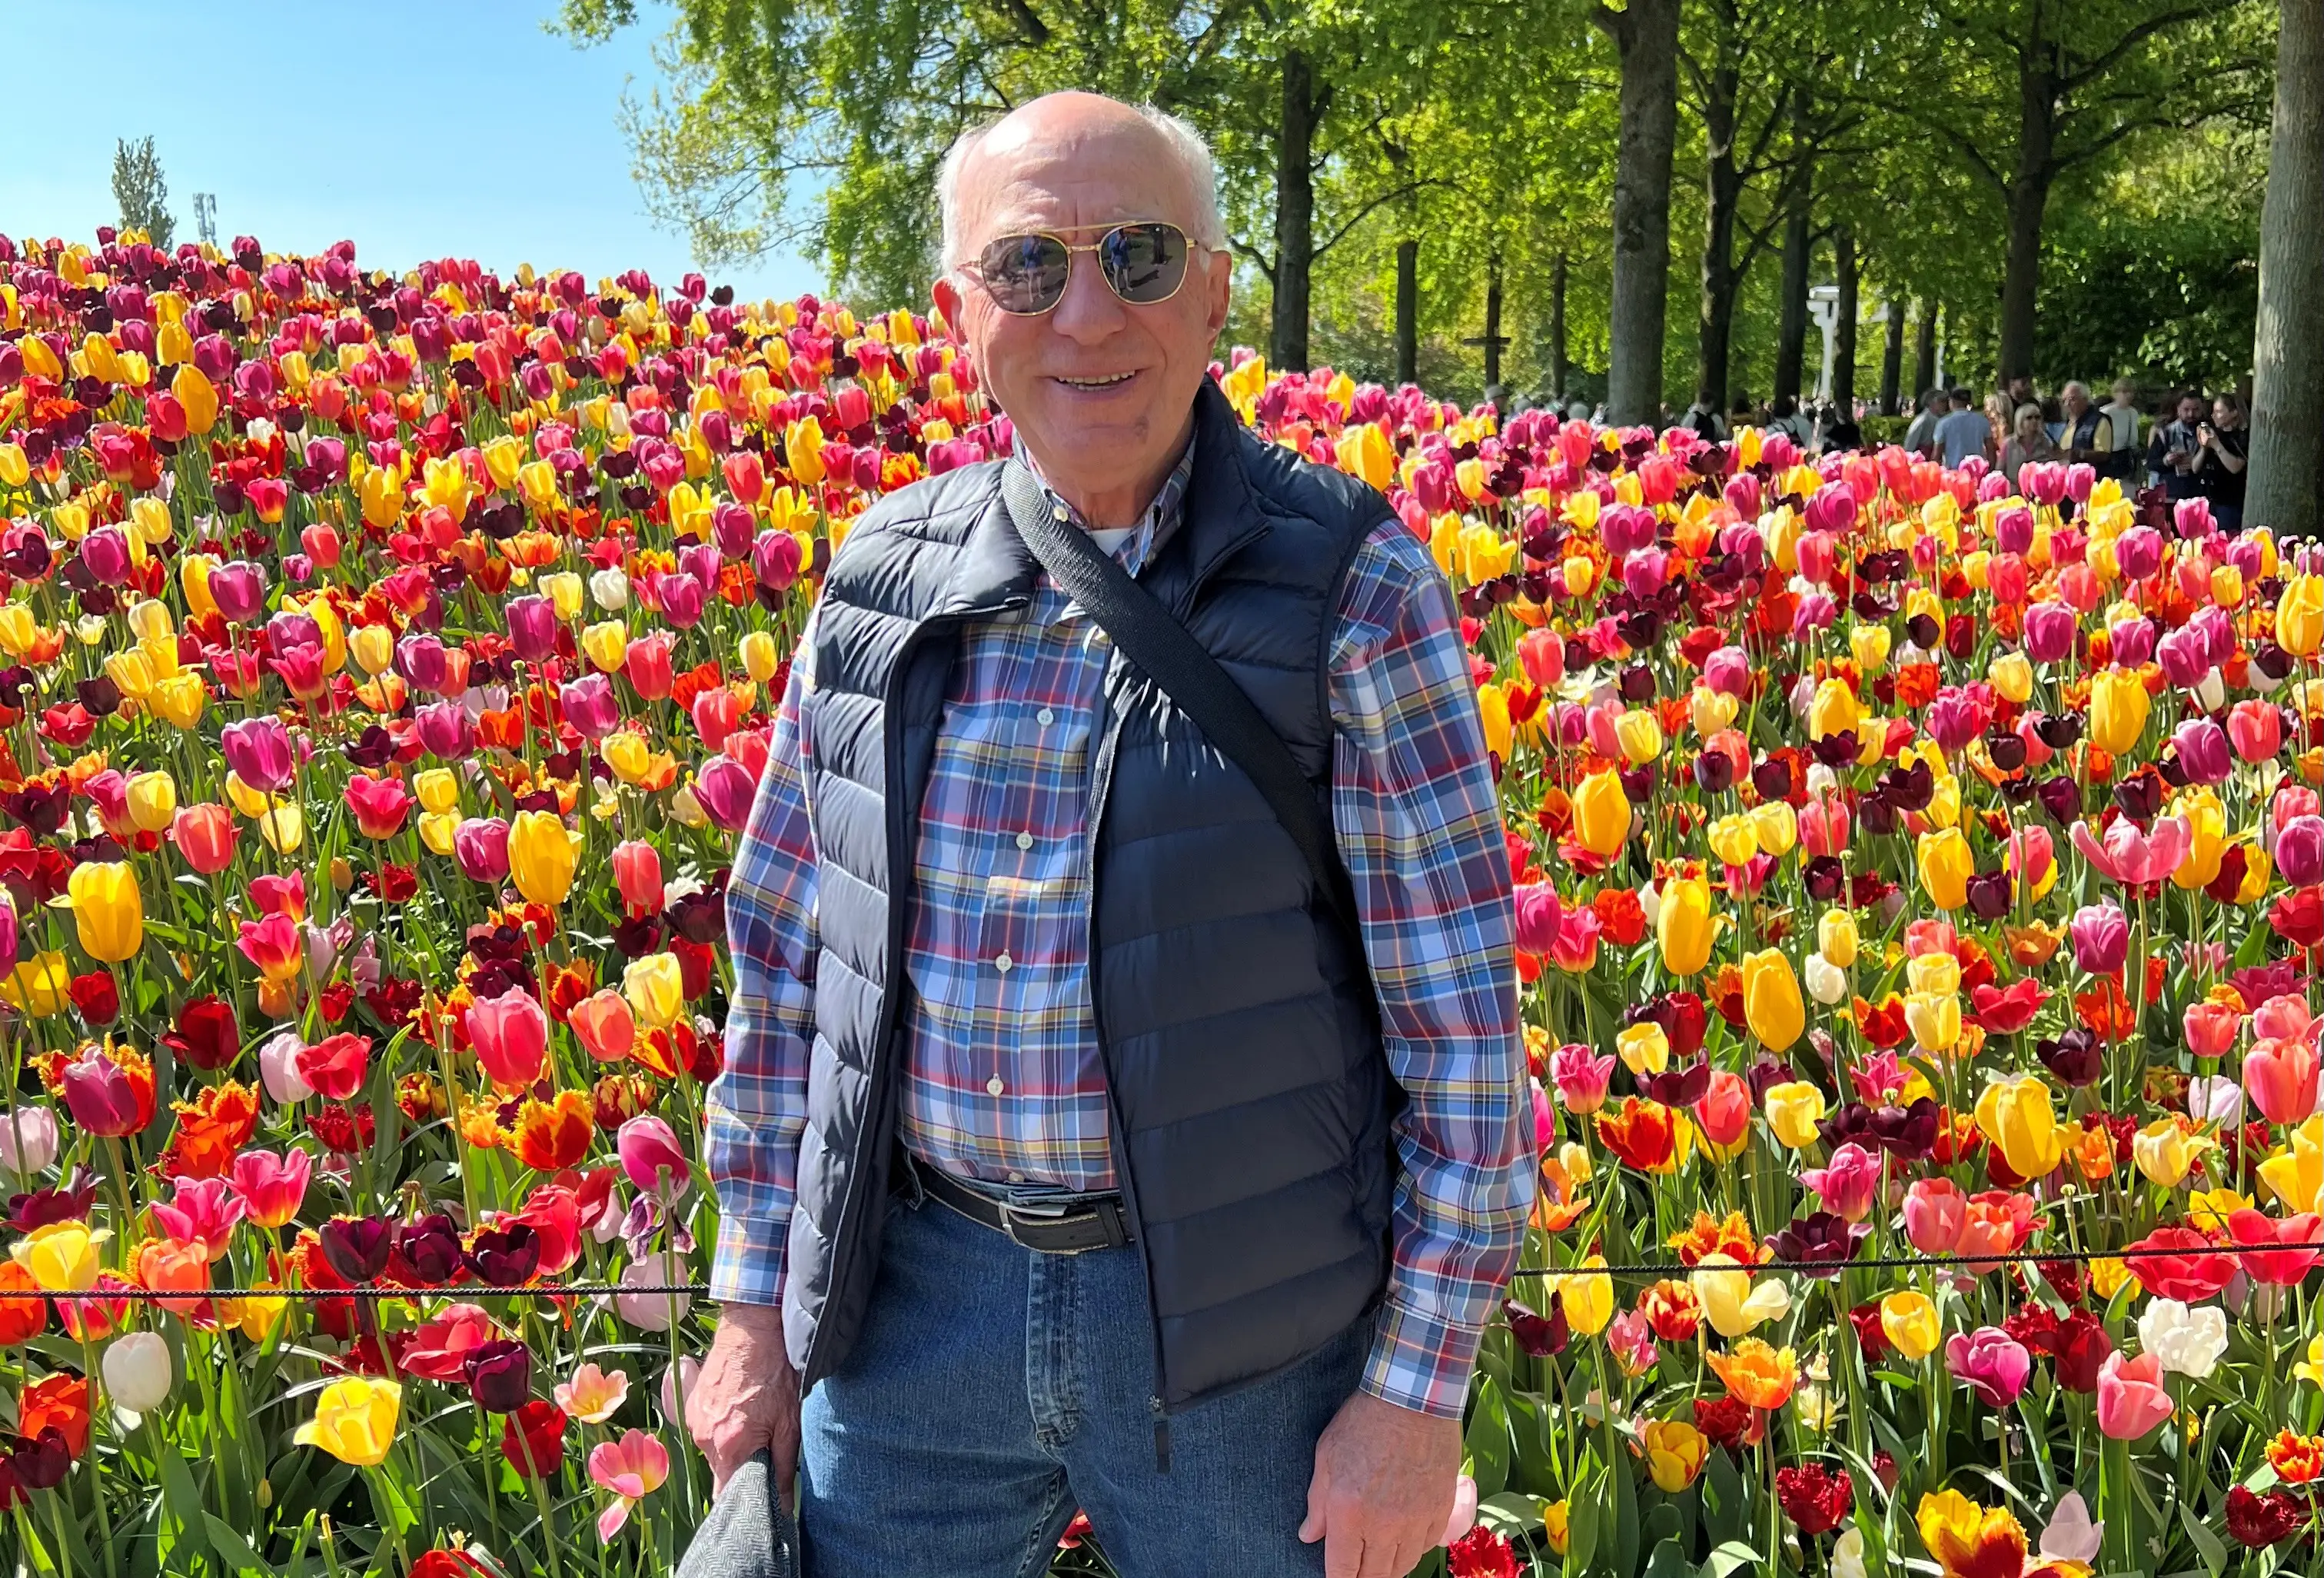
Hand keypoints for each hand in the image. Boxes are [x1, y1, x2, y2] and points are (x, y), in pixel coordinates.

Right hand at [686, 1302, 802, 1499]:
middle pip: (721, 1472)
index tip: (758, 1500)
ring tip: (756, 1421)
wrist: (752, 1327)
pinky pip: (707, 1429)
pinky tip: (742, 1407)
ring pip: (714, 1450)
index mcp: (728, 1448)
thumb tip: (782, 1507)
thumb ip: (783, 1469)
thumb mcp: (789, 1424)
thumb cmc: (775, 1373)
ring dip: (733, 1445)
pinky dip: (723, 1426)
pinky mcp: (691, 1404)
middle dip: (742, 1469)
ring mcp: (694, 1420)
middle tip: (766, 1452)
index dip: (741, 1501)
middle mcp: (704, 1438)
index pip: (725, 1496)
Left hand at [1298, 1390, 1464, 1577]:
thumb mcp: (1326, 1456)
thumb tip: (1309, 1535)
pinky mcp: (1440, 1510)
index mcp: (1349, 1512)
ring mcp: (1415, 1520)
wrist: (1412, 1399)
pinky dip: (1414, 1549)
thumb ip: (1317, 1503)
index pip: (1342, 1570)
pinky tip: (1404, 1540)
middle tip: (1357, 1571)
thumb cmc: (1363, 1422)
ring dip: (1388, 1568)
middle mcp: (1383, 1525)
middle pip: (1374, 1575)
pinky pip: (1426, 1546)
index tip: (1337, 1577)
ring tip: (1380, 1560)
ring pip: (1403, 1566)